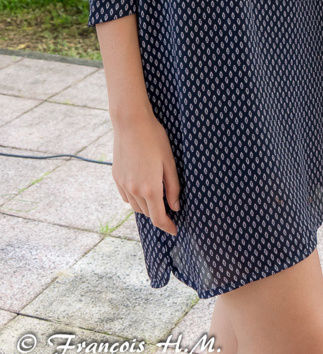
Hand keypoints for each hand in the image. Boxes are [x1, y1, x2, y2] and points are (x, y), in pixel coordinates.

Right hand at [112, 107, 180, 234]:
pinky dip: (135, 198)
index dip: (168, 227)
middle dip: (159, 214)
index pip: (159, 218)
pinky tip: (142, 188)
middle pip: (148, 213)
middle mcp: (134, 190)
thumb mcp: (170, 162)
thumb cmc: (155, 139)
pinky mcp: (116, 178)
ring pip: (136, 206)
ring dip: (147, 207)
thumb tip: (175, 207)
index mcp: (150, 188)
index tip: (175, 230)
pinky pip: (126, 197)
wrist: (131, 123)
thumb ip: (173, 187)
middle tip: (170, 206)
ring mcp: (123, 185)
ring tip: (157, 197)